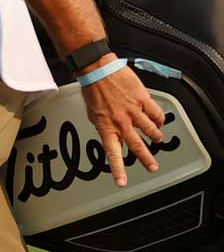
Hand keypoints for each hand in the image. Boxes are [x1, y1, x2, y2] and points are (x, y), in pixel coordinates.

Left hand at [80, 58, 165, 186]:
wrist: (97, 69)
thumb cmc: (92, 88)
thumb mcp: (93, 113)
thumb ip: (105, 126)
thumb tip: (113, 135)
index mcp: (106, 126)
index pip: (112, 153)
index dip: (118, 169)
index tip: (122, 182)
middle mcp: (120, 121)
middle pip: (137, 146)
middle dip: (147, 159)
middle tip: (153, 167)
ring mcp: (133, 111)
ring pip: (151, 131)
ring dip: (156, 137)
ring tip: (158, 139)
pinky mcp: (143, 100)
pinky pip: (156, 114)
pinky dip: (159, 119)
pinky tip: (159, 121)